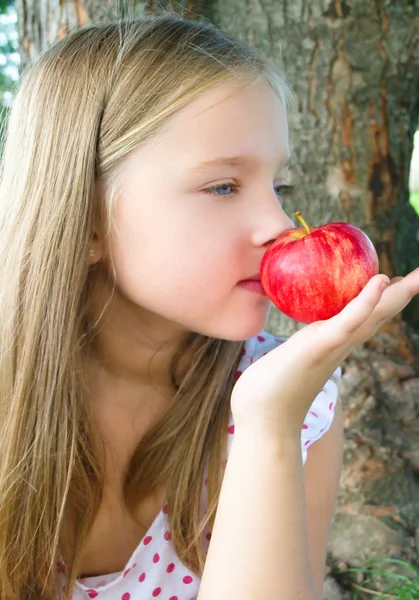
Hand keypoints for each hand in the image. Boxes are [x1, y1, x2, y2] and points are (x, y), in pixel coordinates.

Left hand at [231, 268, 418, 437]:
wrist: (263, 420)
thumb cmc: (270, 389)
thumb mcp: (288, 357)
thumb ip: (295, 346)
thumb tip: (291, 339)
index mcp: (335, 341)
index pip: (366, 314)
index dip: (385, 296)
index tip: (398, 279)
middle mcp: (342, 343)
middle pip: (380, 312)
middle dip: (405, 291)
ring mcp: (334, 345)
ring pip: (373, 315)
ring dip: (399, 293)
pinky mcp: (321, 346)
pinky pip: (348, 321)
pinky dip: (366, 302)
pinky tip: (381, 281)